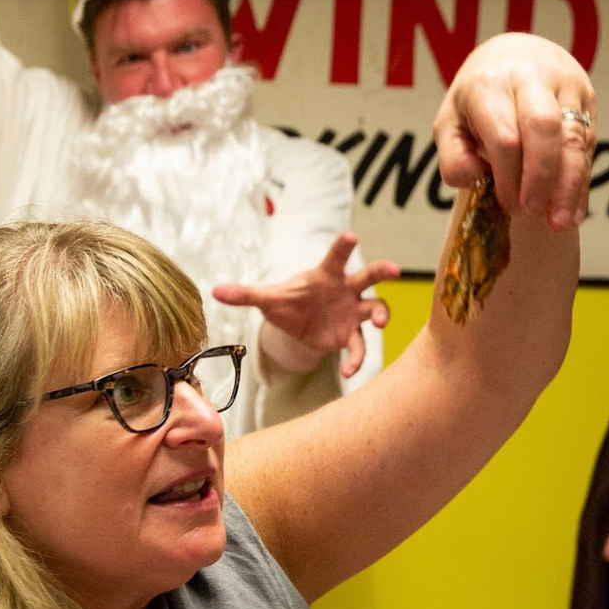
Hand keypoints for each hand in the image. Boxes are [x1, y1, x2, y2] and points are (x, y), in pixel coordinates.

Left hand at [212, 232, 400, 376]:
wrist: (295, 325)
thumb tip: (214, 291)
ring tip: (379, 324)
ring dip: (381, 314)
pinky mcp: (350, 335)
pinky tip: (348, 371)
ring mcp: (352, 312)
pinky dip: (356, 357)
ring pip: (376, 308)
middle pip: (369, 276)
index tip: (350, 236)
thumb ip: (244, 295)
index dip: (343, 246)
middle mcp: (345, 290)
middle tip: (394, 270)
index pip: (336, 256)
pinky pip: (359, 345)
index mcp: (325, 274)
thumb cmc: (286, 303)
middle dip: (383, 271)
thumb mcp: (266, 299)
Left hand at [433, 32, 595, 230]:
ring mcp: (564, 84)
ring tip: (561, 220)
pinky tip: (573, 208)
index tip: (508, 205)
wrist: (510, 56)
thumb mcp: (448, 124)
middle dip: (541, 177)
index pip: (505, 136)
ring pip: (574, 135)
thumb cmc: (474, 100)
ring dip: (569, 183)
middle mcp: (530, 78)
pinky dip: (581, 178)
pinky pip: (588, 141)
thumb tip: (472, 179)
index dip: (509, 176)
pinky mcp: (585, 96)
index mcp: (490, 85)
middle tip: (533, 212)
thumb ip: (452, 156)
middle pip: (544, 129)